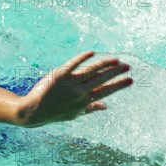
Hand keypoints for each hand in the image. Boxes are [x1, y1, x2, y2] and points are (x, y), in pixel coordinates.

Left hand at [17, 51, 132, 126]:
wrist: (34, 111)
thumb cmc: (55, 112)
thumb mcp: (75, 113)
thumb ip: (90, 108)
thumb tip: (106, 107)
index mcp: (85, 101)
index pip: (105, 91)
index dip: (118, 85)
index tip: (131, 80)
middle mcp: (80, 92)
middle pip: (102, 80)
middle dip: (116, 73)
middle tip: (128, 66)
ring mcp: (70, 83)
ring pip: (91, 71)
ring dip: (104, 64)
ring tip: (115, 59)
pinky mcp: (59, 75)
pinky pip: (72, 64)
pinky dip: (82, 58)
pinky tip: (91, 52)